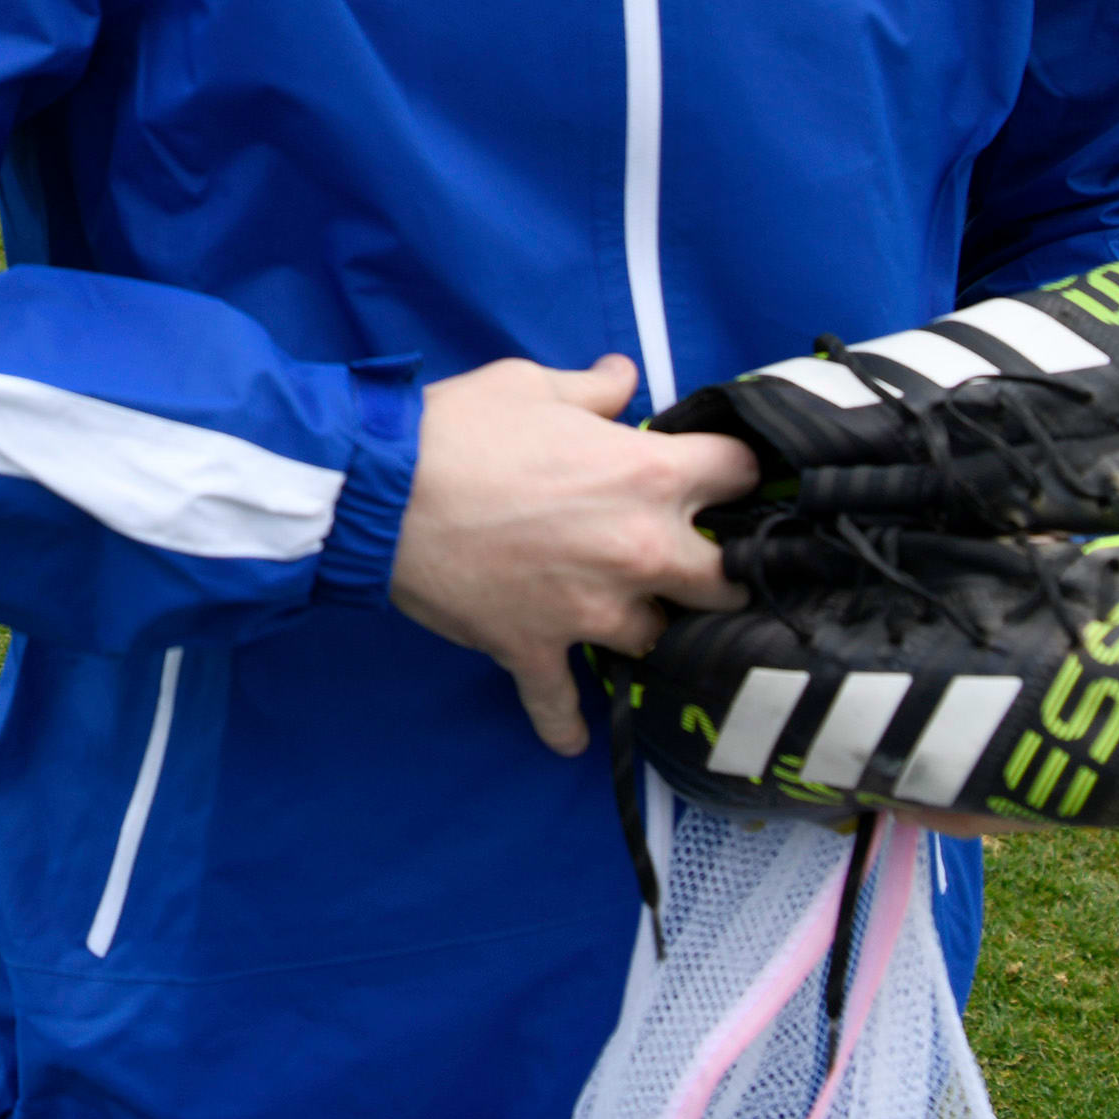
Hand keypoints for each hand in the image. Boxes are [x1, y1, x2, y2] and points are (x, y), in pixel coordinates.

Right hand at [389, 354, 754, 756]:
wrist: (377, 493)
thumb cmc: (456, 428)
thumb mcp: (528, 385)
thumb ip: (591, 391)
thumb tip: (624, 379)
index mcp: (648, 475)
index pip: (740, 474)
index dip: (733, 472)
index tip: (719, 477)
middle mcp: (639, 550)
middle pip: (726, 581)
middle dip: (715, 570)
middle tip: (687, 560)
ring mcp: (592, 612)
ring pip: (656, 640)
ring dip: (642, 629)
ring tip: (620, 620)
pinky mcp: (537, 651)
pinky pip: (562, 707)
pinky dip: (565, 724)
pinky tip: (570, 739)